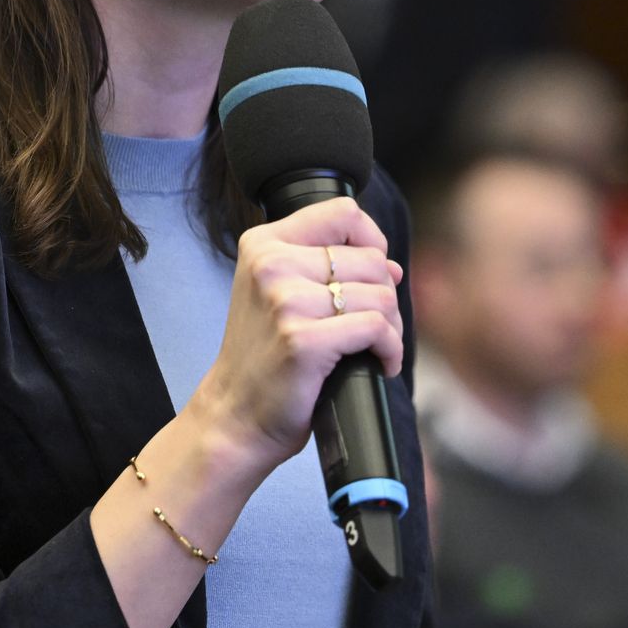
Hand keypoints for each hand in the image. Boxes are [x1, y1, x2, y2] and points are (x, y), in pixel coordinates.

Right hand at [190, 196, 403, 470]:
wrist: (236, 415)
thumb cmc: (264, 357)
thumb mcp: (279, 294)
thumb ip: (328, 267)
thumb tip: (392, 265)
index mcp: (263, 244)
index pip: (343, 212)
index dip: (371, 241)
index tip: (368, 276)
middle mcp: (271, 264)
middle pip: (371, 259)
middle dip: (385, 296)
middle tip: (369, 327)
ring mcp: (286, 301)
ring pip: (380, 295)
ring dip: (391, 327)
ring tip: (372, 348)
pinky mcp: (303, 339)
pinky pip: (377, 328)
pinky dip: (390, 350)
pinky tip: (380, 363)